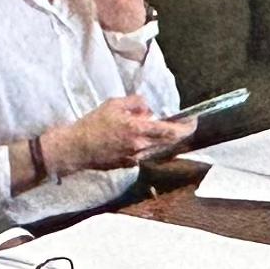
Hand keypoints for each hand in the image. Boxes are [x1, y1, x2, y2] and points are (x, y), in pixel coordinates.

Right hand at [47, 95, 194, 173]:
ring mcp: (135, 158)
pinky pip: (145, 153)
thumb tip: (149, 110)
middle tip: (183, 124)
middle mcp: (140, 147)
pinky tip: (141, 138)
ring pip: (158, 148)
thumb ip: (136, 103)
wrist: (76, 148)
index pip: (169, 131)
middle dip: (178, 133)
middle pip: (168, 142)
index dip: (185, 128)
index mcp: (137, 130)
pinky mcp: (128, 165)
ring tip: (158, 128)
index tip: (193, 121)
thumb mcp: (114, 104)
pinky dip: (149, 145)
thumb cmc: (92, 124)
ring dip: (162, 139)